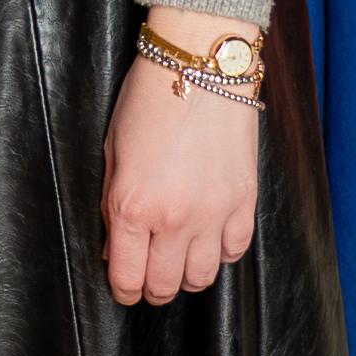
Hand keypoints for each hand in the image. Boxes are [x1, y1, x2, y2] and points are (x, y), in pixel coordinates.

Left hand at [99, 11, 263, 306]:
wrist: (199, 66)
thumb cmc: (147, 100)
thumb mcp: (112, 151)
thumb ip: (112, 203)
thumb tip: (115, 245)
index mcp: (132, 207)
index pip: (127, 276)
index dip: (122, 290)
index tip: (123, 287)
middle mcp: (174, 219)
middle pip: (165, 285)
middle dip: (152, 290)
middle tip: (148, 280)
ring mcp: (213, 214)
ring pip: (203, 277)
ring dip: (186, 276)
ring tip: (178, 262)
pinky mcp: (244, 202)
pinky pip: (235, 251)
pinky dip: (221, 253)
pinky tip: (209, 239)